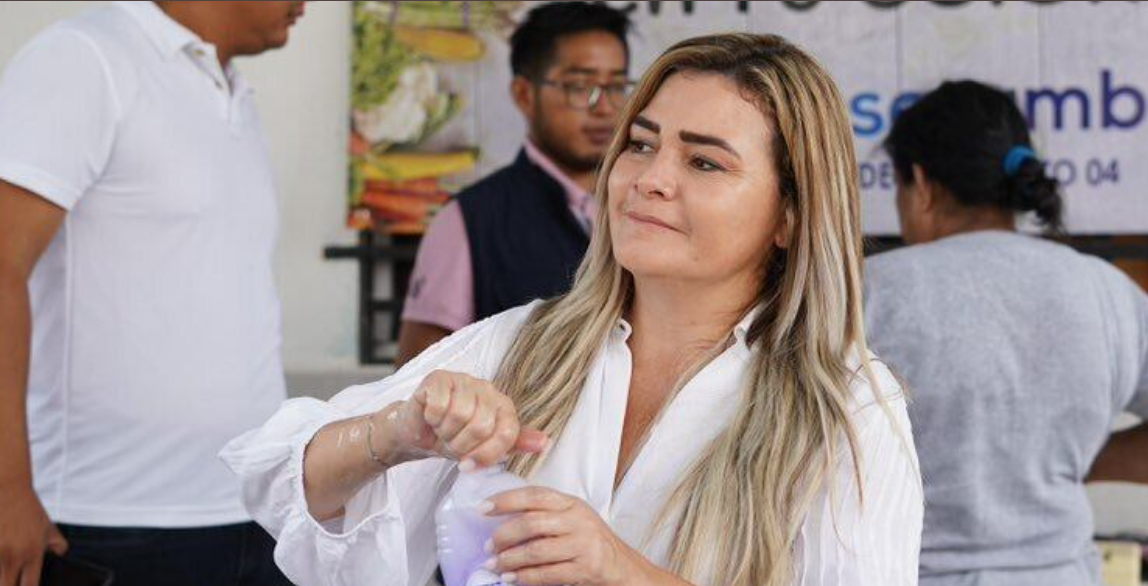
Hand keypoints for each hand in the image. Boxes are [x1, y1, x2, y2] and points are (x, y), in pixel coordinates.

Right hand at [0, 481, 66, 585]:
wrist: (8, 488)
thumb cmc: (28, 511)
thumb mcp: (50, 528)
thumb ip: (58, 548)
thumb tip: (56, 564)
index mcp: (32, 553)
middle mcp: (11, 555)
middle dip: (9, 585)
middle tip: (12, 580)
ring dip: (0, 574)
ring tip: (6, 568)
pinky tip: (0, 556)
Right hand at [375, 370, 548, 468]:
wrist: (419, 434)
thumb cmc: (454, 439)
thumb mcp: (485, 449)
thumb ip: (513, 444)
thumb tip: (544, 442)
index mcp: (503, 405)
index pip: (507, 432)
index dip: (487, 455)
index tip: (470, 465)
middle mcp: (487, 389)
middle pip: (482, 425)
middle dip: (461, 445)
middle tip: (452, 444)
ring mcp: (463, 380)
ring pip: (459, 415)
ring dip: (445, 432)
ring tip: (442, 431)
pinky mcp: (438, 378)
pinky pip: (439, 405)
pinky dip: (432, 419)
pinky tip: (431, 418)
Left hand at [484, 487, 653, 585]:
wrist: (624, 569)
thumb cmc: (593, 543)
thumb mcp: (573, 520)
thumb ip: (546, 515)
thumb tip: (503, 520)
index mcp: (571, 504)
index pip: (534, 495)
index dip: (506, 499)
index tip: (483, 508)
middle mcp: (578, 520)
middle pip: (531, 523)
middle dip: (504, 535)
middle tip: (489, 545)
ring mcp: (583, 544)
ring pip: (536, 550)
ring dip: (510, 560)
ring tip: (495, 564)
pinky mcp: (586, 568)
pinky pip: (548, 574)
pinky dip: (525, 577)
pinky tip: (511, 578)